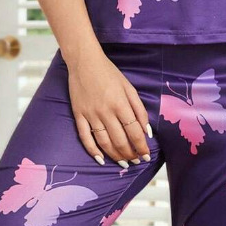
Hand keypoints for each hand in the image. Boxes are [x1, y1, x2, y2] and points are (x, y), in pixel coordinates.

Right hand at [67, 50, 151, 167]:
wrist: (84, 62)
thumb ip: (139, 110)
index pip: (134, 132)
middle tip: (136, 161)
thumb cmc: (110, 74)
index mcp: (121, 104)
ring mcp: (90, 115)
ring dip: (115, 156)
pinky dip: (92, 151)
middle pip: (120, 141)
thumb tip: (147, 131)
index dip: (141, 147)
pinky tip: (101, 160)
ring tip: (124, 163)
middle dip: (130, 154)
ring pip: (104, 142)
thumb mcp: (130, 88)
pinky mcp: (78, 115)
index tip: (146, 155)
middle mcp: (106, 112)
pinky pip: (85, 137)